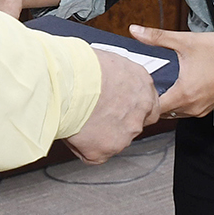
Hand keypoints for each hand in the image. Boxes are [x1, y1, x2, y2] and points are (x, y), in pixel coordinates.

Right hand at [65, 49, 161, 163]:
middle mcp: (140, 109)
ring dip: (99, 133)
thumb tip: (108, 82)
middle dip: (117, 122)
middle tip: (97, 113)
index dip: (130, 106)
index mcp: (142, 83)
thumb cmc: (79, 65)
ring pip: (114, 140)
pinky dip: (82, 145)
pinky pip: (94, 153)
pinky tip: (73, 129)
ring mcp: (125, 132)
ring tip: (79, 117)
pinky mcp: (105, 149)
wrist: (65, 81)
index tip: (118, 106)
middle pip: (134, 123)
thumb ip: (116, 78)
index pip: (148, 103)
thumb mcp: (107, 61)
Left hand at [131, 26, 213, 118]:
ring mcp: (202, 109)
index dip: (139, 98)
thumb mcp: (187, 41)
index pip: (152, 108)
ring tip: (154, 84)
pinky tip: (173, 84)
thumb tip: (134, 30)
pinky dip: (177, 100)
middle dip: (149, 100)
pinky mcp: (209, 106)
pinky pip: (186, 109)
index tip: (131, 87)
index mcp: (185, 95)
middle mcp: (193, 107)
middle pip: (162, 111)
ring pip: (174, 111)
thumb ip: (158, 37)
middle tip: (138, 85)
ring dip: (164, 101)